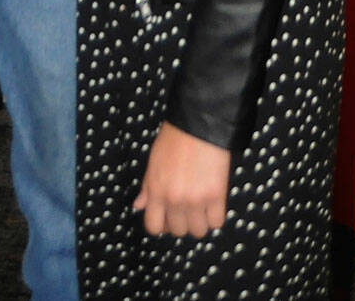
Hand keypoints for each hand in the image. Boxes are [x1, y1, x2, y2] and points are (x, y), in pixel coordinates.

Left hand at [133, 121, 230, 237]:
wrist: (198, 124)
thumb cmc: (174, 138)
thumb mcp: (153, 161)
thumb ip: (146, 187)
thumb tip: (138, 206)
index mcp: (155, 190)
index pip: (153, 226)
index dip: (161, 224)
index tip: (168, 217)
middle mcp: (174, 199)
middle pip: (179, 231)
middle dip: (182, 221)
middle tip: (186, 206)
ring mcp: (196, 200)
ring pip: (198, 231)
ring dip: (200, 220)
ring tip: (201, 205)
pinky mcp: (216, 197)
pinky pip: (216, 223)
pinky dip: (215, 216)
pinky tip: (213, 202)